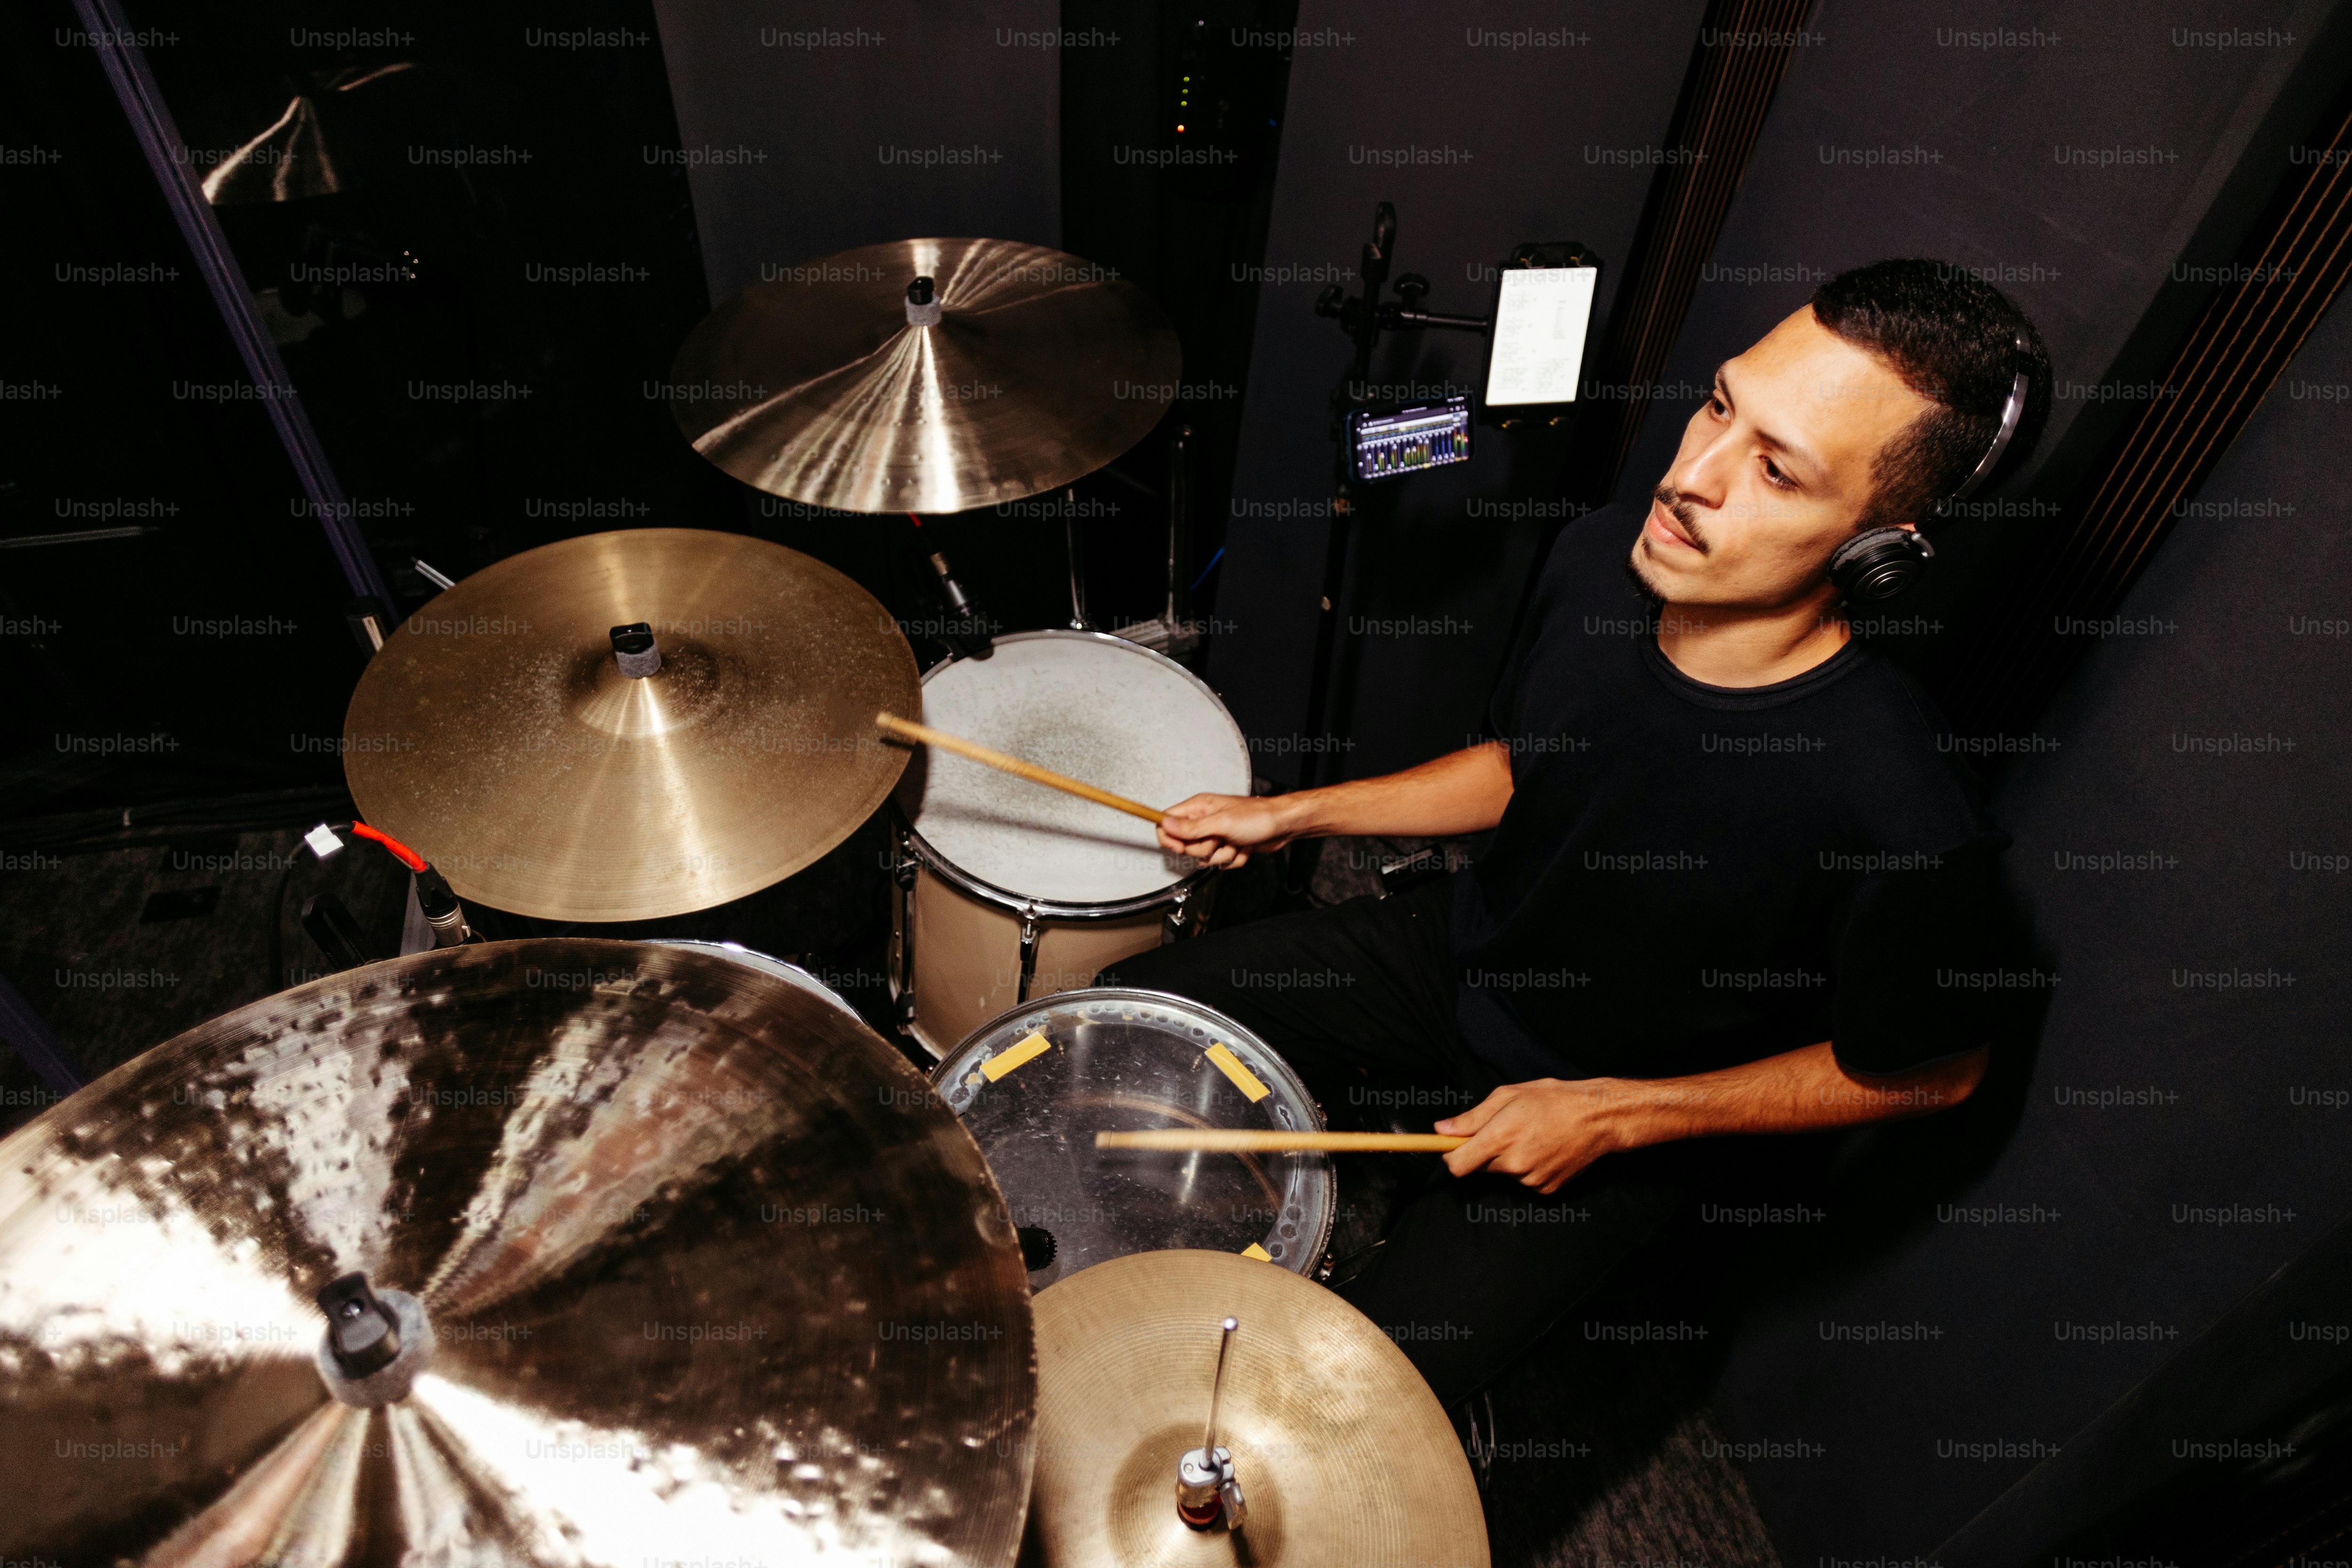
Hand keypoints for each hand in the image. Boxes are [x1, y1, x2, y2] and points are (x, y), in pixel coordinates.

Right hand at [1155, 793, 1299, 868]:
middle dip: (1204, 849)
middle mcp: (1205, 820)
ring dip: (1222, 855)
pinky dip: (1233, 859)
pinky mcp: (1227, 846)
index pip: (1168, 822)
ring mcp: (1216, 834)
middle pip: (1185, 844)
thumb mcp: (1221, 823)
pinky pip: (1220, 862)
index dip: (1170, 837)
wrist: (1282, 826)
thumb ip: (1192, 827)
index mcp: (1199, 807)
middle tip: (1218, 840)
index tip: (1180, 846)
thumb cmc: (1258, 817)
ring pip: (1204, 857)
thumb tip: (1166, 824)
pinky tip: (1243, 847)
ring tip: (1235, 842)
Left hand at [1435, 1079, 1628, 1194]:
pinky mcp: (1546, 1189)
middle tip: (1507, 1129)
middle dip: (1486, 1151)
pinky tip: (1544, 1149)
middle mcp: (1514, 1164)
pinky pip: (1524, 1180)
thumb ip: (1471, 1117)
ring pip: (1504, 1172)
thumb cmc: (1553, 1099)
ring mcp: (1531, 1179)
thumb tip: (1442, 1129)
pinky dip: (1528, 1167)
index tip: (1452, 1148)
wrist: (1598, 1118)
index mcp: (1500, 1138)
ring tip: (1532, 1135)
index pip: (1458, 1165)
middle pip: (1480, 1167)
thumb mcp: (1508, 1096)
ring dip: (1509, 1158)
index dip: (1450, 1157)